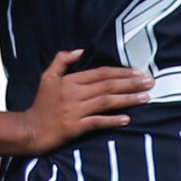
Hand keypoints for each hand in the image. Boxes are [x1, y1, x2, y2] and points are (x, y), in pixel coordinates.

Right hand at [18, 51, 151, 153]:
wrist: (30, 130)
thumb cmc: (41, 104)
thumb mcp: (47, 77)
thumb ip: (62, 60)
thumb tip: (80, 50)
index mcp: (70, 81)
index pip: (100, 73)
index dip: (121, 72)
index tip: (139, 72)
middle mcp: (74, 94)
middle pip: (107, 86)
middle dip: (131, 83)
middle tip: (150, 82)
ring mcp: (75, 111)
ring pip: (106, 102)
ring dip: (127, 99)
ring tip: (145, 98)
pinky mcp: (75, 127)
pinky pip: (97, 122)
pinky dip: (113, 120)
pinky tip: (127, 119)